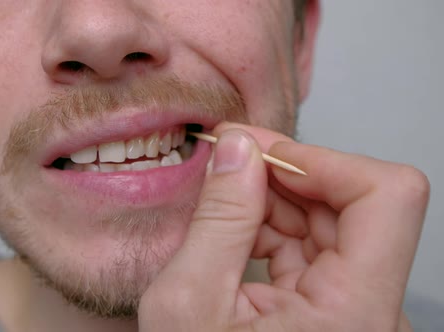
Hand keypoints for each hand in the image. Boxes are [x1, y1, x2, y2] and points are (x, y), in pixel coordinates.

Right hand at [138, 122, 427, 331]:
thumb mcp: (188, 303)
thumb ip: (218, 219)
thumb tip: (238, 149)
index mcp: (353, 315)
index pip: (388, 197)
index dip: (326, 160)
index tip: (263, 156)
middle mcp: (372, 311)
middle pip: (357, 203)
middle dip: (288, 172)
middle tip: (228, 154)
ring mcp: (357, 311)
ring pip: (334, 219)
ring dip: (275, 197)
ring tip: (222, 198)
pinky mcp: (335, 309)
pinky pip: (316, 246)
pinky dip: (274, 225)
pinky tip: (236, 227)